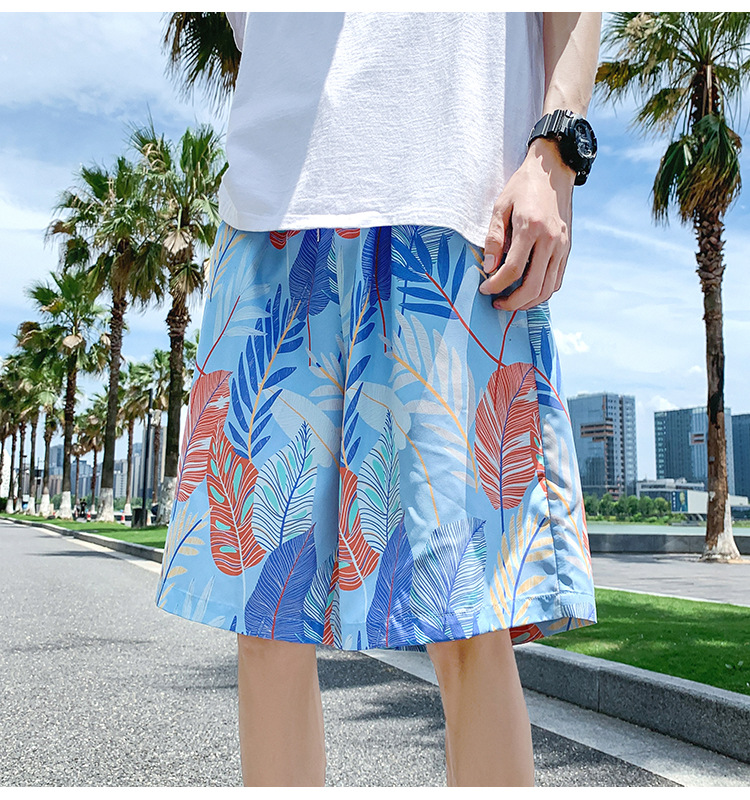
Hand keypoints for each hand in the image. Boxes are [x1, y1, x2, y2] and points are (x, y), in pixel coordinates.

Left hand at [478, 138, 574, 310]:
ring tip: (511, 302)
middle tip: (496, 303)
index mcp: (531, 228)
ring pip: (548, 288)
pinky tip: (527, 291)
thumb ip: (494, 238)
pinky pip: (556, 280)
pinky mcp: (567, 249)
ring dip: (528, 302)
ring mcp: (562, 246)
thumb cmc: (523, 187)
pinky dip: (542, 292)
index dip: (496, 285)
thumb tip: (489, 268)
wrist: (553, 171)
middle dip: (513, 302)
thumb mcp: (500, 206)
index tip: (484, 289)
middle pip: (533, 286)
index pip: (513, 269)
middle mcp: (551, 240)